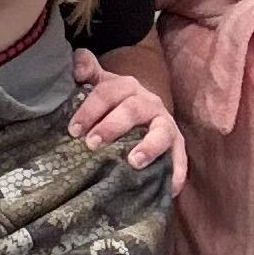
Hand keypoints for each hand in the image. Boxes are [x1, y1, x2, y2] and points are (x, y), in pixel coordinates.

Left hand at [70, 51, 187, 192]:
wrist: (143, 109)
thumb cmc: (113, 101)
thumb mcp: (99, 84)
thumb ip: (86, 69)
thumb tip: (78, 65)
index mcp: (126, 87)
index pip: (107, 93)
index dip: (89, 110)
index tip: (73, 130)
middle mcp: (148, 102)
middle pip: (131, 110)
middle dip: (112, 126)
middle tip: (92, 144)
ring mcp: (164, 123)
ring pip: (161, 132)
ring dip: (149, 147)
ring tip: (134, 162)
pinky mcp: (177, 143)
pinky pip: (180, 157)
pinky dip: (177, 172)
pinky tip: (170, 189)